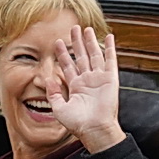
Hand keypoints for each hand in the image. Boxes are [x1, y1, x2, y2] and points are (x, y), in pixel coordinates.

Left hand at [47, 26, 122, 153]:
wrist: (95, 130)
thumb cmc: (78, 124)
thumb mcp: (59, 108)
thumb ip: (53, 93)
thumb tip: (47, 79)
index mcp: (75, 87)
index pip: (68, 65)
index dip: (63, 54)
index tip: (57, 42)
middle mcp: (87, 80)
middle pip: (81, 56)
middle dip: (76, 42)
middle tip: (73, 28)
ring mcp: (99, 78)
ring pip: (94, 55)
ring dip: (90, 42)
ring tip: (86, 29)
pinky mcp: (110, 79)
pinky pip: (110, 60)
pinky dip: (110, 48)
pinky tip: (109, 37)